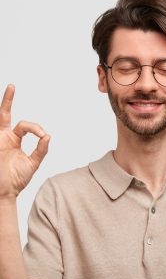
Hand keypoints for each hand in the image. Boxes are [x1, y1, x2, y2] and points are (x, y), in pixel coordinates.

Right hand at [0, 84, 49, 198]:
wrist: (4, 193)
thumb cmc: (17, 179)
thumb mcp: (32, 163)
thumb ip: (41, 150)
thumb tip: (48, 135)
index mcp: (14, 140)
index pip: (26, 126)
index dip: (35, 128)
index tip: (42, 135)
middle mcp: (4, 137)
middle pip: (4, 114)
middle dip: (8, 100)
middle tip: (12, 86)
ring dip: (4, 104)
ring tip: (11, 87)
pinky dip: (0, 119)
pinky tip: (1, 113)